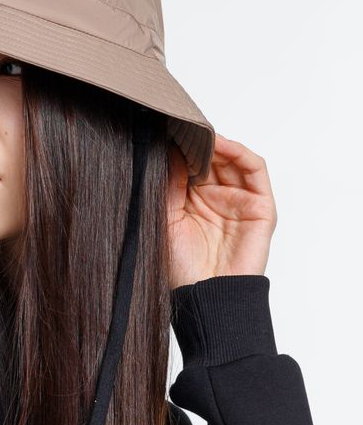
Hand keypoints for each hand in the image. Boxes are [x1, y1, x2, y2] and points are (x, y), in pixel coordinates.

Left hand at [166, 133, 277, 289]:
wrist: (206, 297)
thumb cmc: (183, 269)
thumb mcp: (167, 219)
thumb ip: (169, 185)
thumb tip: (168, 150)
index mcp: (193, 203)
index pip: (190, 166)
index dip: (180, 149)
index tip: (164, 131)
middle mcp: (217, 199)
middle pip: (212, 160)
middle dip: (197, 143)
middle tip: (180, 127)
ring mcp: (240, 202)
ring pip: (233, 160)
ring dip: (217, 144)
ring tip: (198, 134)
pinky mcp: (260, 206)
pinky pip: (255, 170)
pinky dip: (240, 153)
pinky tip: (220, 145)